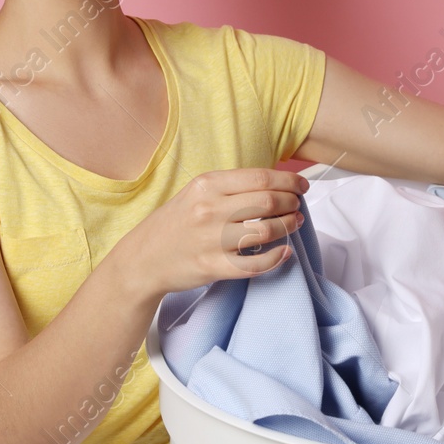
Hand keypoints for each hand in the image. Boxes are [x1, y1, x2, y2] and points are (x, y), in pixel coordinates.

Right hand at [126, 168, 309, 295]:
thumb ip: (230, 187)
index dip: (289, 181)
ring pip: (266, 230)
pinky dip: (276, 258)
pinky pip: (254, 264)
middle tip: (298, 206)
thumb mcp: (196, 193)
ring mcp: (211, 239)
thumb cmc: (175, 223)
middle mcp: (209, 209)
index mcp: (207, 185)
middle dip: (291, 203)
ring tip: (293, 224)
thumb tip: (274, 184)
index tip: (302, 186)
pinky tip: (284, 252)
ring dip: (288, 226)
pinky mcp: (212, 266)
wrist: (142, 259)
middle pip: (267, 201)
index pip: (260, 178)